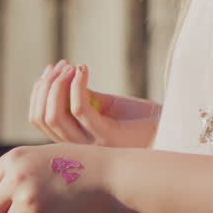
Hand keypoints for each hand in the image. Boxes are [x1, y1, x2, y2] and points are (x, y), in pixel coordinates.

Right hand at [29, 61, 155, 147]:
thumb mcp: (106, 105)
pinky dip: (77, 85)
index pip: (40, 119)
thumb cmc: (141, 120)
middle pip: (42, 118)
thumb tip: (59, 78)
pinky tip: (84, 69)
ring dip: (57, 85)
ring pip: (55, 116)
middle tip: (60, 65)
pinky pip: (79, 109)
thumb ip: (82, 97)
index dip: (38, 92)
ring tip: (70, 66)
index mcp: (74, 141)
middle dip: (44, 87)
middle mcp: (79, 147)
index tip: (51, 69)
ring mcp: (92, 145)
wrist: (174, 131)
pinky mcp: (107, 136)